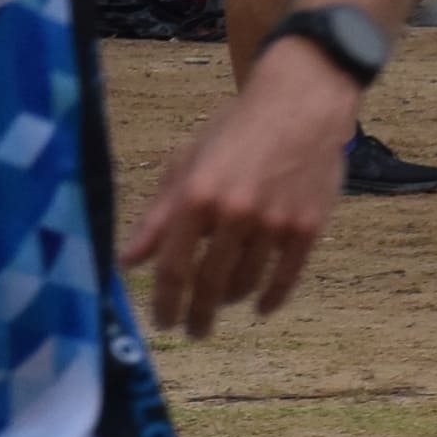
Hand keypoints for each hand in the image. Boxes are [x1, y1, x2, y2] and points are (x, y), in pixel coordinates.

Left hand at [123, 38, 359, 339]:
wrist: (301, 105)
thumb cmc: (236, 131)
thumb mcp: (188, 164)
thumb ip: (157, 217)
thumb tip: (128, 262)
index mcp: (197, 197)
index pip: (173, 267)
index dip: (165, 303)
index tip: (163, 322)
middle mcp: (235, 213)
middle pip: (210, 285)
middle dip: (198, 315)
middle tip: (193, 330)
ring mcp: (275, 223)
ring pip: (246, 283)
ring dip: (230, 299)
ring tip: (221, 300)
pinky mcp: (308, 227)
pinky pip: (286, 278)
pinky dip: (271, 298)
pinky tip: (260, 307)